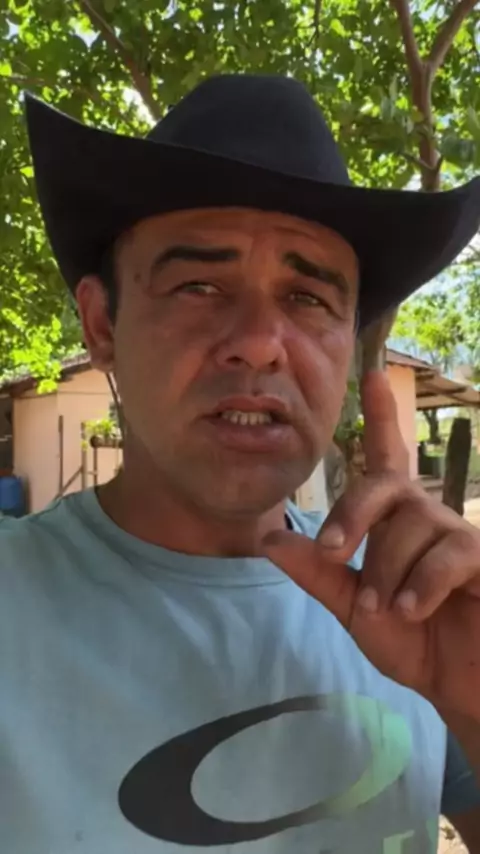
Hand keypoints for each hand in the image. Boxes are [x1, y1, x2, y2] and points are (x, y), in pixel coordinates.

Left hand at [263, 370, 479, 721]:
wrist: (461, 686)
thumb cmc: (413, 641)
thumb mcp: (352, 609)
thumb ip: (318, 573)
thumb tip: (269, 539)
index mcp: (396, 520)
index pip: (387, 458)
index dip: (382, 415)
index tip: (372, 371)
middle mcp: (427, 516)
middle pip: (383, 486)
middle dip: (353, 515)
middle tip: (335, 551)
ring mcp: (459, 534)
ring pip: (411, 526)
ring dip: (387, 572)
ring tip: (386, 610)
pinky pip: (449, 553)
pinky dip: (420, 583)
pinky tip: (411, 609)